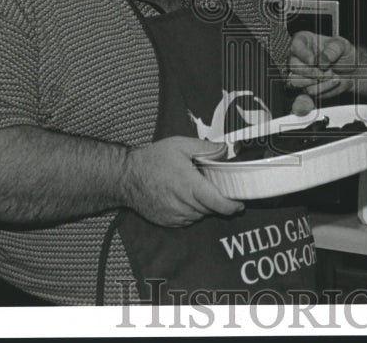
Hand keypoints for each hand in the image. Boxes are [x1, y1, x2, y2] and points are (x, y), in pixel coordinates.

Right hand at [122, 136, 243, 226]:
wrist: (126, 177)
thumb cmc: (153, 159)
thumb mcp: (180, 145)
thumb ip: (205, 148)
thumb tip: (225, 150)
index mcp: (189, 185)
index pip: (217, 203)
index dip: (232, 206)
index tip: (240, 204)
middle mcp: (183, 204)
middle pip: (210, 209)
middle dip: (217, 200)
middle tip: (215, 186)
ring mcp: (174, 215)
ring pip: (199, 215)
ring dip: (203, 206)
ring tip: (196, 189)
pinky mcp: (167, 221)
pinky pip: (187, 220)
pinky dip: (191, 211)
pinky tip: (184, 197)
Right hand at [286, 31, 354, 101]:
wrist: (352, 71)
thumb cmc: (344, 53)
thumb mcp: (342, 45)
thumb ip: (333, 49)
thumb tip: (322, 60)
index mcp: (304, 41)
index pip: (295, 45)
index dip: (303, 54)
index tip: (313, 61)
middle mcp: (298, 57)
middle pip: (293, 65)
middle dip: (310, 71)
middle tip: (325, 72)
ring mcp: (299, 73)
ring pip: (296, 81)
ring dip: (315, 81)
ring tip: (330, 76)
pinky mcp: (305, 87)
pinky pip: (308, 91)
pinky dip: (322, 88)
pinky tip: (333, 82)